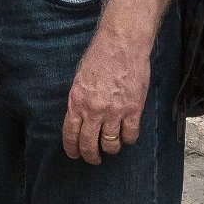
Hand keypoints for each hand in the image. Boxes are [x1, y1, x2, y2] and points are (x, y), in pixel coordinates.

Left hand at [62, 29, 150, 164]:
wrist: (122, 44)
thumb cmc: (100, 56)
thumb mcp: (80, 78)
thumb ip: (80, 100)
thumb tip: (81, 118)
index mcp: (77, 101)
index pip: (70, 134)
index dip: (72, 149)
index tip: (75, 155)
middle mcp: (93, 110)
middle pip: (89, 144)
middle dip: (90, 156)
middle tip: (93, 159)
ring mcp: (114, 111)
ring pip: (110, 144)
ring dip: (110, 149)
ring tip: (111, 147)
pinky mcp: (133, 110)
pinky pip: (130, 135)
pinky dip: (128, 139)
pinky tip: (127, 135)